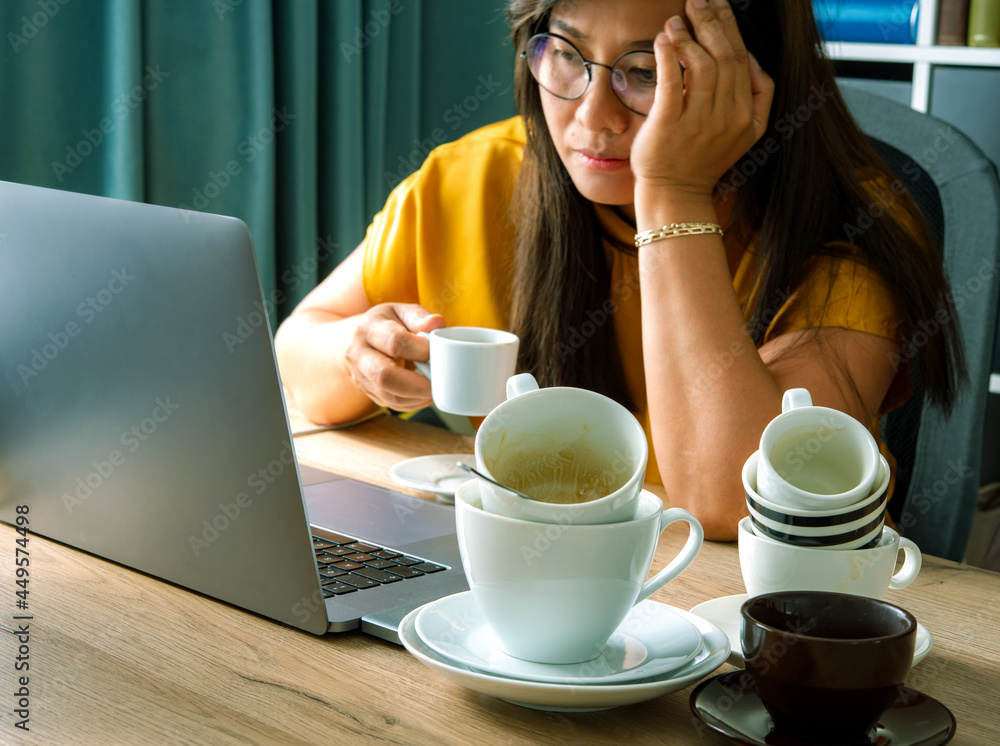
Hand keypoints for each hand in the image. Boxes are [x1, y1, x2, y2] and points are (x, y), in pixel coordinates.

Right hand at [343, 303, 444, 410]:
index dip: (420, 350)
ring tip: (435, 390)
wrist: (361, 338)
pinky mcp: (368, 391)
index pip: (394, 342)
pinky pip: (391, 403)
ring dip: (416, 397)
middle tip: (438, 382)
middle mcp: (358, 353)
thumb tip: (437, 324)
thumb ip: (419, 317)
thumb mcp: (401, 311)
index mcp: (368, 328)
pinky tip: (424, 395)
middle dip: (417, 384)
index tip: (436, 352)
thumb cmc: (388, 323)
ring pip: (388, 395)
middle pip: (384, 376)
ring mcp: (360, 375)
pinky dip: (412, 403)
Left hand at [630, 0, 773, 203]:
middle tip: (696, 1)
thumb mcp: (744, 133)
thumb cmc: (702, 159)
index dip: (729, 27)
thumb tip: (751, 57)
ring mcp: (699, 124)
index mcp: (748, 116)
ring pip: (701, 65)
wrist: (675, 195)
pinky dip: (668, 56)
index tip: (717, 5)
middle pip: (724, 56)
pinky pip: (672, 83)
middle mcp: (728, 118)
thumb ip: (757, 97)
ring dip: (688, 37)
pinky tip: (663, 40)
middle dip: (710, 22)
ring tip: (674, 21)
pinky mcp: (669, 127)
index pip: (742, 58)